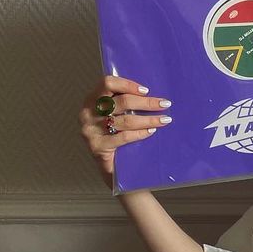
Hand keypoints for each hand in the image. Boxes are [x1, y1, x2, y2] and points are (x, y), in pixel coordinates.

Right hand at [79, 75, 171, 189]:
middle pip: (121, 101)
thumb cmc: (116, 136)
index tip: (147, 91)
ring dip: (148, 119)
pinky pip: (123, 137)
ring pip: (125, 120)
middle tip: (164, 104)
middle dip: (146, 103)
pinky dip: (140, 133)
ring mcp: (90, 131)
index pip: (107, 83)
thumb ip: (125, 104)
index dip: (128, 84)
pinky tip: (151, 131)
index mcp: (91, 100)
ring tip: (164, 120)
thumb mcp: (117, 116)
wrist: (110, 168)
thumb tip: (152, 94)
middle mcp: (88, 113)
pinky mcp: (97, 146)